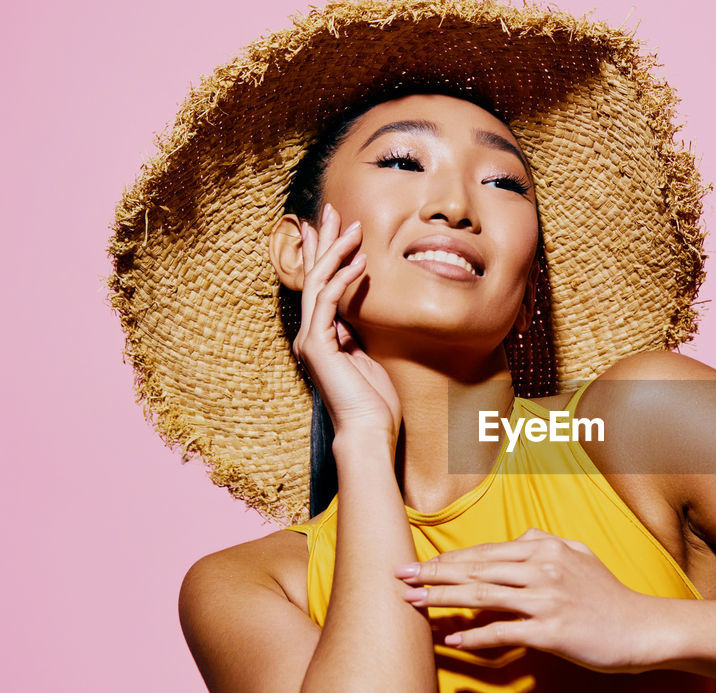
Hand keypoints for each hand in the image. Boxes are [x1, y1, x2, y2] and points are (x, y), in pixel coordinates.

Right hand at [294, 203, 401, 441]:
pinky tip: (361, 259)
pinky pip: (330, 301)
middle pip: (313, 276)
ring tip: (351, 225)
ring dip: (335, 251)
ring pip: (318, 283)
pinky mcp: (317, 345)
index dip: (323, 255)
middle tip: (331, 210)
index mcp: (322, 337)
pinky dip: (344, 277)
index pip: (320, 286)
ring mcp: (311, 339)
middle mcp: (310, 334)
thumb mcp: (368, 358)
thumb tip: (353, 314)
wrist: (369, 431)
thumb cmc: (375, 402)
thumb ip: (356, 334)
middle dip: (322, 242)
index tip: (329, 228)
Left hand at [394, 529, 667, 673]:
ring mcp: (547, 598)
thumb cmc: (609, 596)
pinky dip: (475, 636)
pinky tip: (452, 641)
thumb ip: (548, 543)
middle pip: (476, 570)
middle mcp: (543, 567)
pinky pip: (504, 632)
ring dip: (443, 600)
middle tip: (399, 578)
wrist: (642, 628)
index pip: (484, 552)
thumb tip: (521, 537)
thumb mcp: (581, 555)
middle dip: (433, 575)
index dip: (447, 559)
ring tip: (412, 604)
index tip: (417, 564)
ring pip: (482, 596)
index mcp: (545, 548)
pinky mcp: (552, 630)